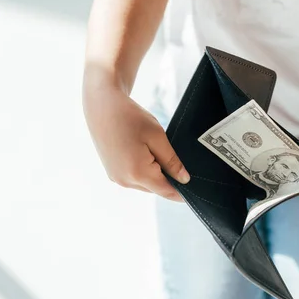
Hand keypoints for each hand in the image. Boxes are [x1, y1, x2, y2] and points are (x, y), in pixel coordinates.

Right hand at [83, 82, 188, 201]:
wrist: (102, 106)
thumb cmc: (130, 117)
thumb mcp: (157, 137)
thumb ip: (172, 161)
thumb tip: (184, 180)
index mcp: (137, 173)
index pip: (167, 191)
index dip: (183, 192)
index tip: (196, 190)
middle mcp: (125, 180)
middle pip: (156, 188)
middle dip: (169, 180)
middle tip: (179, 162)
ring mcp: (116, 178)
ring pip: (146, 185)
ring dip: (156, 175)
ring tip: (157, 153)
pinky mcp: (112, 173)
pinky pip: (135, 179)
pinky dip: (144, 171)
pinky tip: (146, 153)